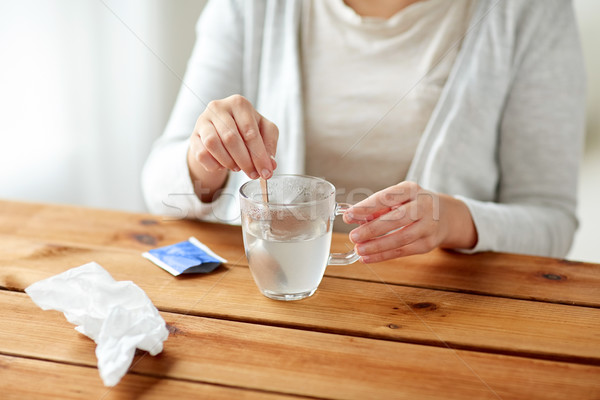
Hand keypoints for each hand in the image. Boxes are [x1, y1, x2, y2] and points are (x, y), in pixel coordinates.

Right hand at [187, 95, 277, 201]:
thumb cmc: (245, 128)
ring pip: (213, 144)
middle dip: (245, 161)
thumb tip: (270, 165)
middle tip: (253, 174)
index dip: (259, 155)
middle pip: (231, 138)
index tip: (266, 172)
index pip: (250, 132)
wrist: (222, 129)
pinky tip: (222, 166)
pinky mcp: (194, 135)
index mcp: (239, 103)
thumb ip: (269, 145)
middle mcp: (219, 107)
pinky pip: (201, 154)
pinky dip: (214, 164)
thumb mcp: (263, 131)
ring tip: (238, 168)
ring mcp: (203, 120)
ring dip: (228, 162)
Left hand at [343, 181, 476, 262]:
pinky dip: (383, 256)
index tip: (349, 215)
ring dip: (377, 245)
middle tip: (353, 236)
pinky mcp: (428, 243)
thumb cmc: (413, 204)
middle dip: (373, 228)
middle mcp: (424, 205)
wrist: (446, 216)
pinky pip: (403, 251)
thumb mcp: (398, 198)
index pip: (387, 197)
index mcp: (411, 189)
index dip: (367, 207)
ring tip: (359, 249)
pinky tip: (367, 258)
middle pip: (397, 218)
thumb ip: (377, 207)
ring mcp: (428, 225)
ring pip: (401, 238)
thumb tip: (352, 217)